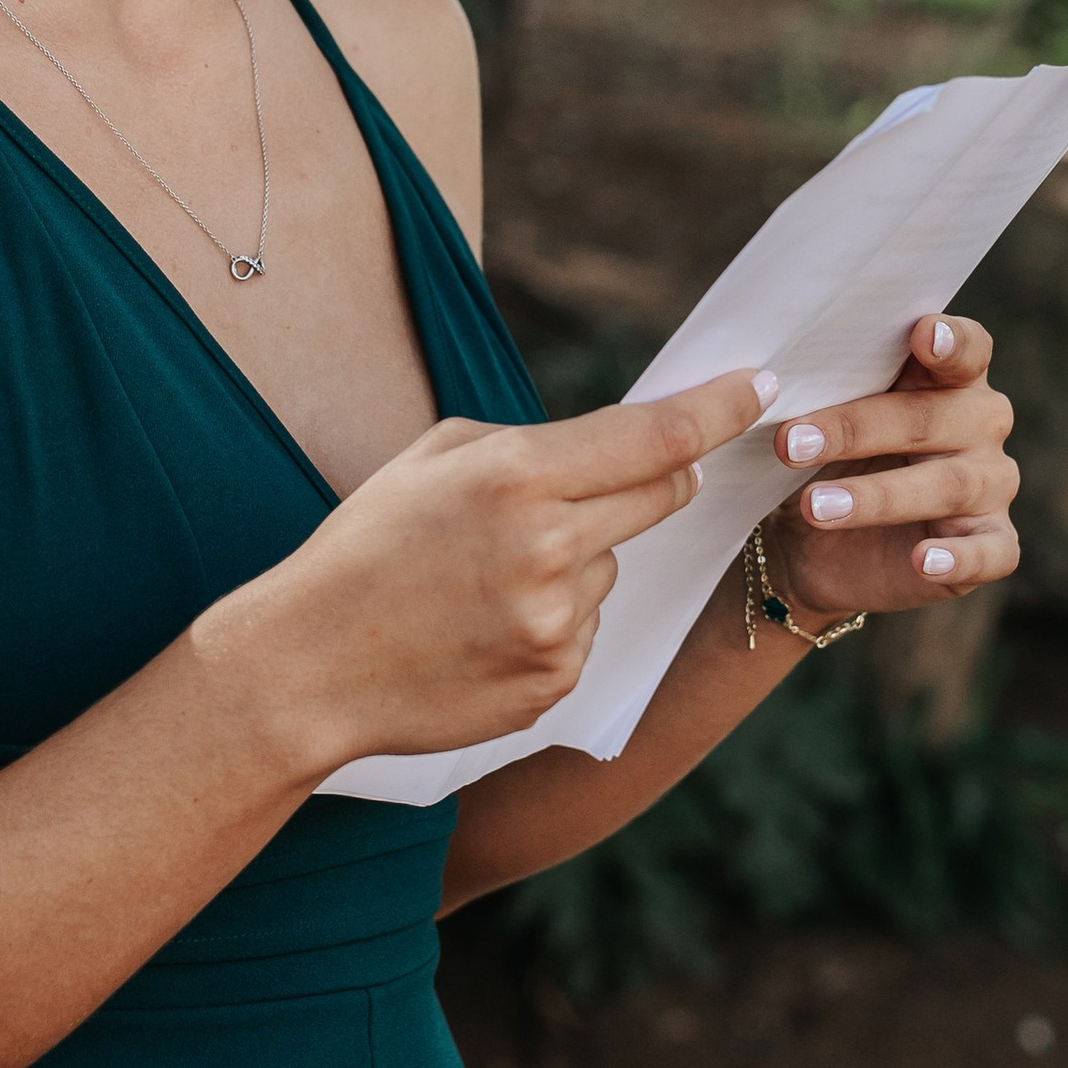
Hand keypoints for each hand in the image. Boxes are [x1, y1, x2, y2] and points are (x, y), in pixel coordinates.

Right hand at [256, 367, 778, 768]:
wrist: (306, 667)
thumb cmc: (366, 547)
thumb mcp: (433, 458)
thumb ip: (532, 444)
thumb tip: (621, 446)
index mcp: (516, 477)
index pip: (655, 435)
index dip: (720, 408)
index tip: (761, 387)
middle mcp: (549, 549)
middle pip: (661, 495)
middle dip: (648, 479)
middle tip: (579, 489)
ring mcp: (558, 624)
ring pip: (613, 567)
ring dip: (576, 561)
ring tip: (483, 582)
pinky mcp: (556, 681)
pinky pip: (588, 630)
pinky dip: (553, 622)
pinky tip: (483, 628)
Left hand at [762, 315, 1018, 617]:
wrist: (812, 543)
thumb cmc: (824, 455)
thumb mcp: (818, 417)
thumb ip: (824, 387)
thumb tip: (770, 375)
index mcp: (949, 377)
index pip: (966, 348)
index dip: (950, 341)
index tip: (923, 334)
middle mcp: (981, 423)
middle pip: (931, 418)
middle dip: (857, 429)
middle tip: (791, 443)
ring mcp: (992, 484)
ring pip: (947, 485)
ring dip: (879, 496)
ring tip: (816, 507)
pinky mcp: (993, 542)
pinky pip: (989, 551)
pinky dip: (957, 558)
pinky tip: (922, 561)